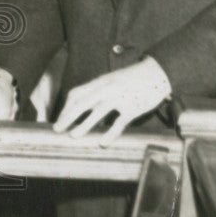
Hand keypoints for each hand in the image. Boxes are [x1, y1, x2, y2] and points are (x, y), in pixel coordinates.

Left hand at [53, 57, 171, 145]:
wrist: (157, 73)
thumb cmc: (132, 78)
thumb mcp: (111, 79)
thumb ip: (98, 90)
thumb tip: (82, 104)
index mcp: (100, 82)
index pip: (77, 93)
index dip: (66, 107)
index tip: (60, 119)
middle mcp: (107, 89)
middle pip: (82, 102)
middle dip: (68, 116)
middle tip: (58, 129)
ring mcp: (120, 97)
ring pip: (98, 112)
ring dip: (84, 125)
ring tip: (73, 136)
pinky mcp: (133, 107)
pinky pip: (119, 122)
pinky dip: (110, 133)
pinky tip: (102, 142)